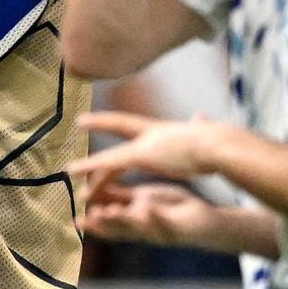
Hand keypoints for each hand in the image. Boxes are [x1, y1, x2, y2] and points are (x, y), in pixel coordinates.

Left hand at [69, 110, 228, 180]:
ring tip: (70, 171)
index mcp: (165, 130)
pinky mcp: (142, 154)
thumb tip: (202, 117)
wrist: (217, 144)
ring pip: (111, 154)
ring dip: (90, 165)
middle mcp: (151, 132)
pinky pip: (110, 163)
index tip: (115, 115)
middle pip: (120, 125)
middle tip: (82, 121)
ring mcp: (144, 143)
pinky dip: (93, 169)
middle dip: (101, 122)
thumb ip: (200, 126)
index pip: (137, 122)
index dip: (123, 119)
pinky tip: (77, 173)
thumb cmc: (217, 143)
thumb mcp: (204, 132)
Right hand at [78, 181, 221, 246]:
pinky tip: (145, 207)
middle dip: (102, 227)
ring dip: (121, 221)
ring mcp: (161, 230)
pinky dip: (154, 216)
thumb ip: (121, 197)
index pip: (111, 226)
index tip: (76, 221)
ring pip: (138, 227)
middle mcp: (146, 231)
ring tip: (105, 212)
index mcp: (136, 222)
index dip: (94, 225)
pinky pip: (165, 222)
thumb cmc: (174, 211)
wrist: (208, 222)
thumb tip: (96, 189)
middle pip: (120, 230)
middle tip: (83, 223)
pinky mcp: (178, 227)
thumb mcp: (144, 200)